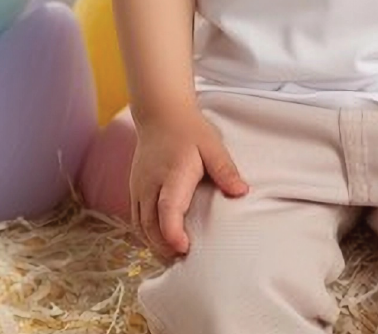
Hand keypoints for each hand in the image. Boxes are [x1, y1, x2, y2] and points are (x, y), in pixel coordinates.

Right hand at [130, 108, 248, 259]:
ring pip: (141, 226)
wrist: (160, 114)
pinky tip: (161, 243)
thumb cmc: (189, 130)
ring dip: (154, 245)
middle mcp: (150, 184)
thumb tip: (242, 191)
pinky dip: (147, 235)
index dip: (172, 232)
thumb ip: (225, 169)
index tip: (184, 248)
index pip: (167, 208)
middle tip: (186, 262)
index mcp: (172, 174)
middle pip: (150, 225)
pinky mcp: (135, 190)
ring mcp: (139, 188)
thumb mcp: (212, 146)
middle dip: (164, 248)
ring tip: (175, 258)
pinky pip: (136, 219)